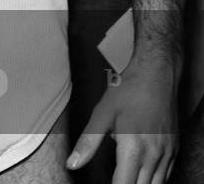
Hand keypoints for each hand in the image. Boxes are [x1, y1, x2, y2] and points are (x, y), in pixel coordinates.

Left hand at [67, 61, 177, 182]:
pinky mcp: (174, 149)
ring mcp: (166, 153)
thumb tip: (72, 164)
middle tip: (114, 177)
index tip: (103, 183)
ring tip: (125, 175)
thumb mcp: (102, 113)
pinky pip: (165, 176)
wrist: (157, 73)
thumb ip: (88, 142)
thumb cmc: (128, 90)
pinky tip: (142, 173)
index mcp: (133, 148)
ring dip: (139, 183)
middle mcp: (153, 155)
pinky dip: (153, 179)